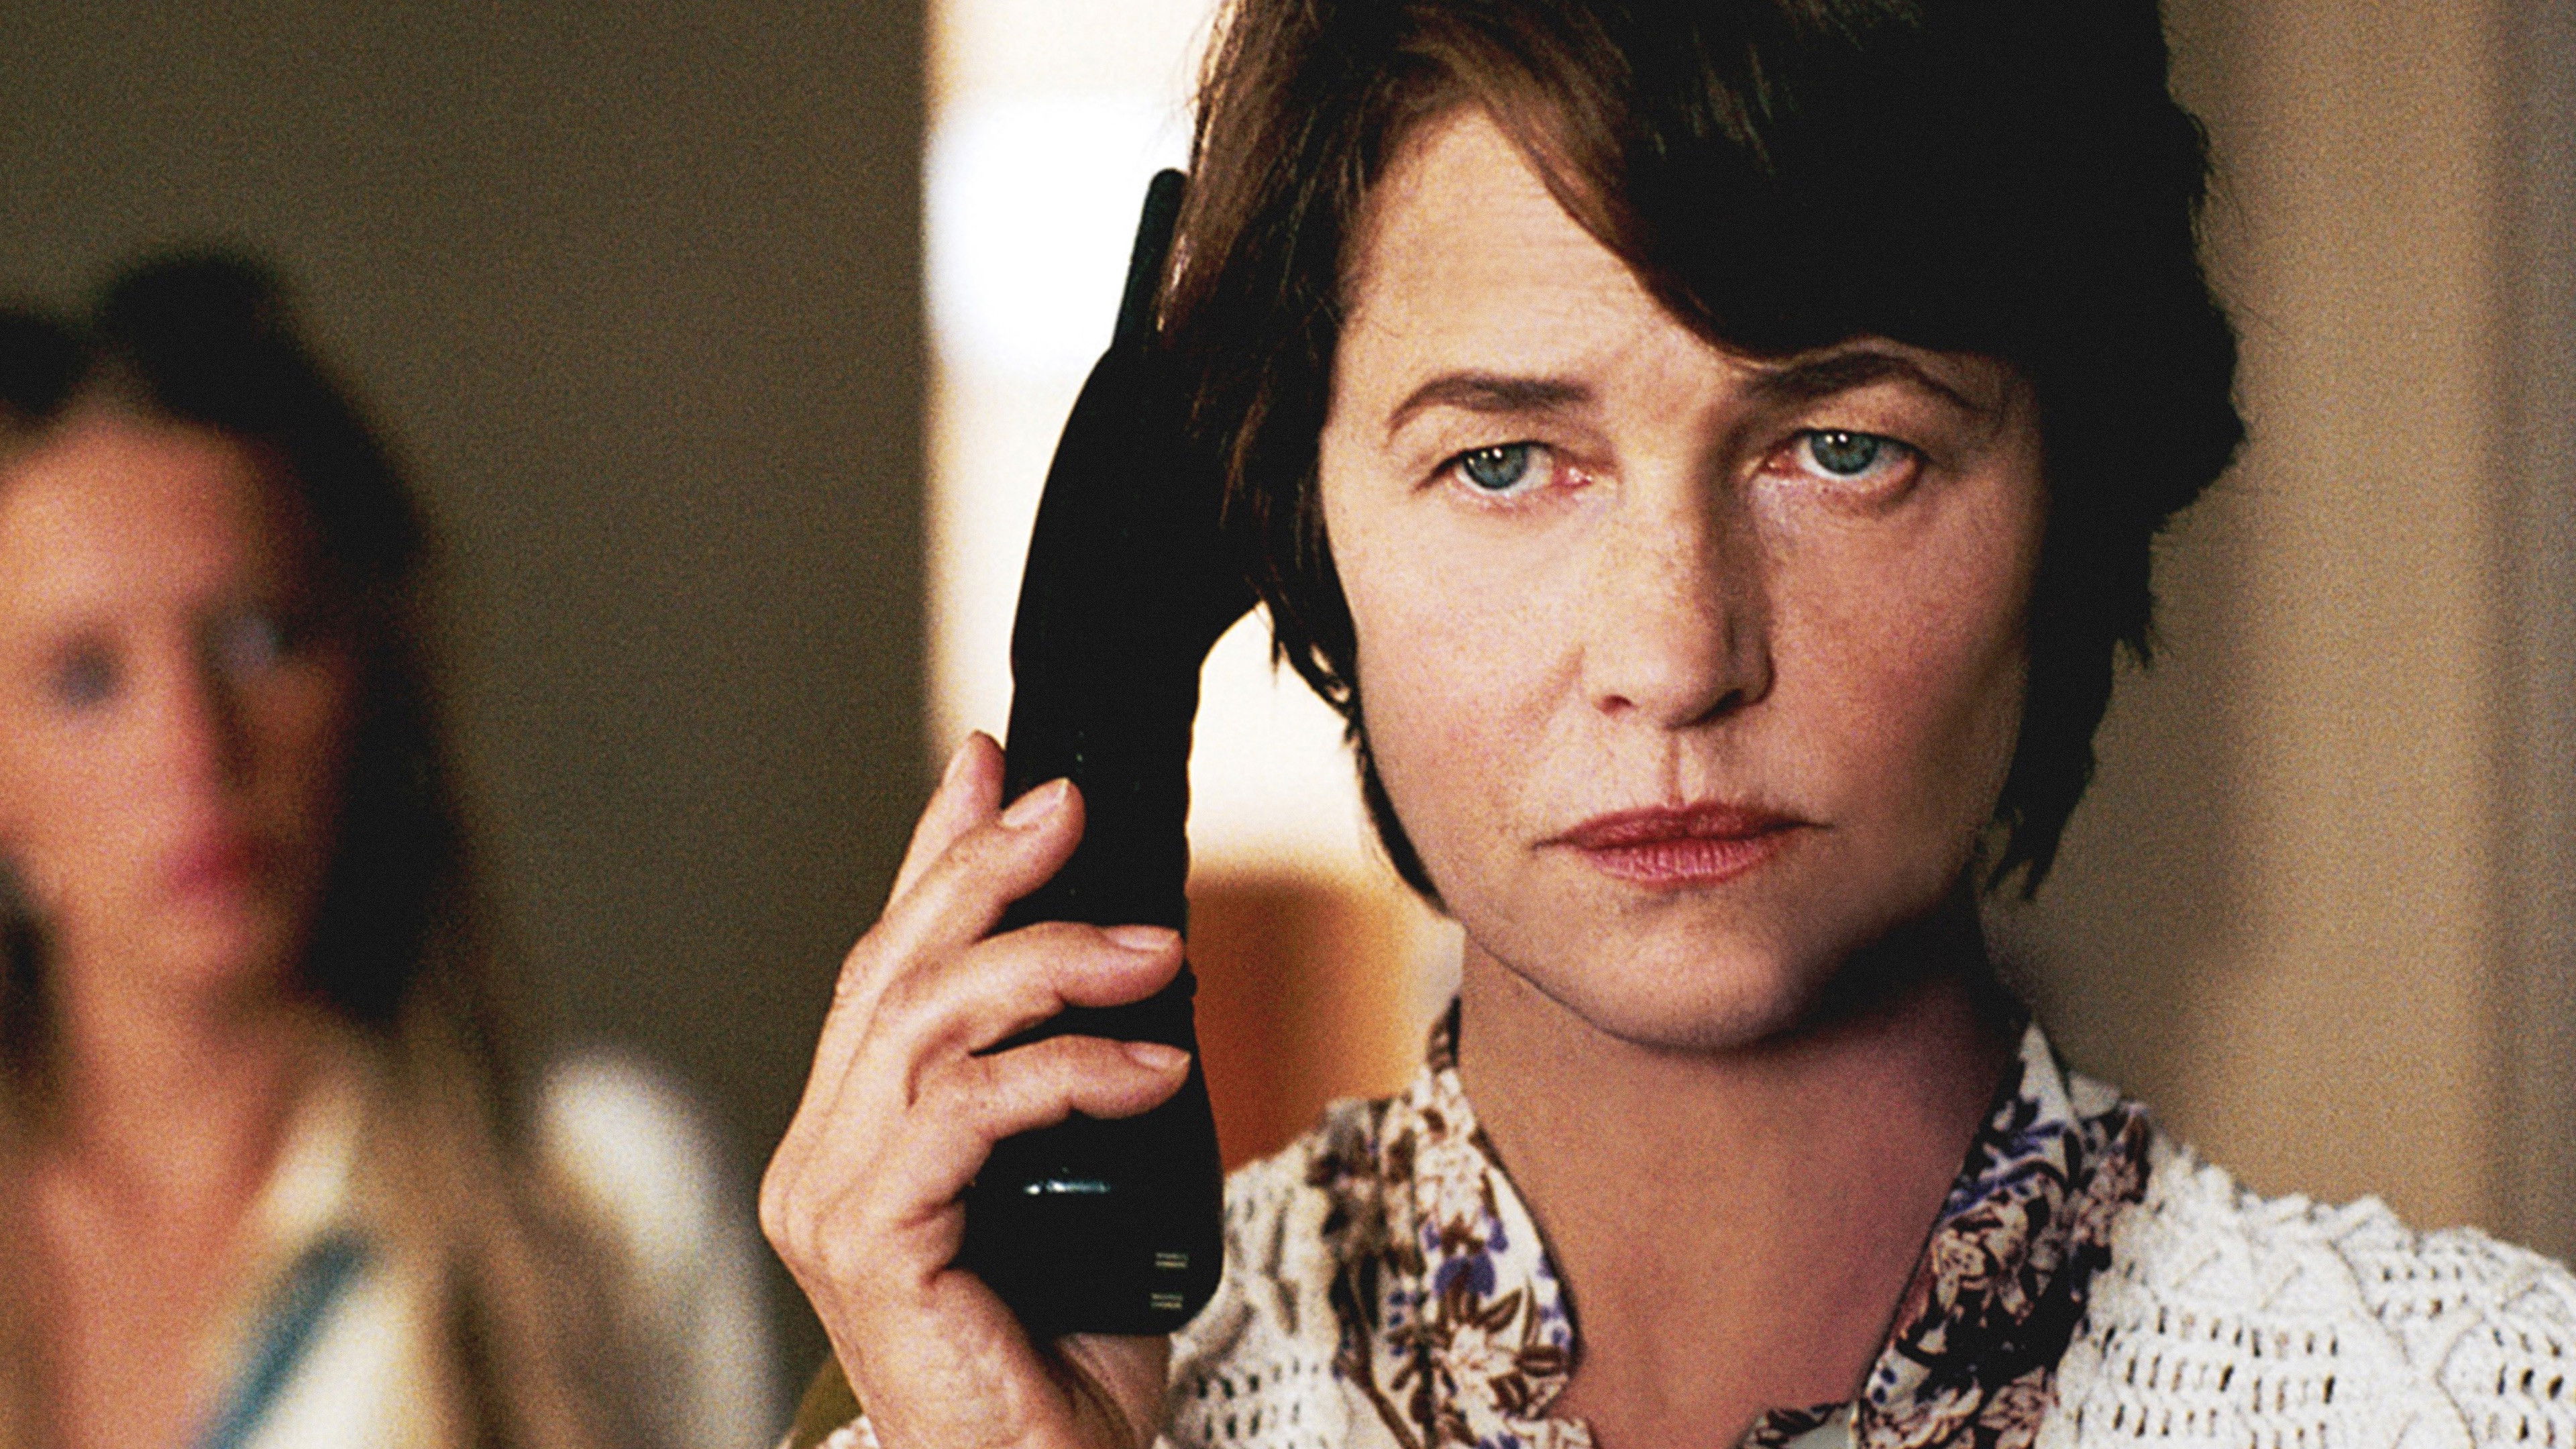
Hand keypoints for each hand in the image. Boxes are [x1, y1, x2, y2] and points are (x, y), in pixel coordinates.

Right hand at [763, 732, 1187, 1448]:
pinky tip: (1152, 1066)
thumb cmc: (1070, 1356)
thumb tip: (1141, 962)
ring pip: (925, 1023)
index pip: (883, 967)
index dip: (933, 856)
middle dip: (985, 868)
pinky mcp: (870, 1245)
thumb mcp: (1084, 1178)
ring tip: (1157, 951)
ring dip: (1049, 962)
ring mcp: (829, 1205)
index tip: (992, 766)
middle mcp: (819, 1162)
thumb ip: (1076, 1081)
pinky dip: (1069, 1070)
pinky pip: (967, 1112)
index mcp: (855, 1141)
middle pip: (893, 972)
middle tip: (1075, 806)